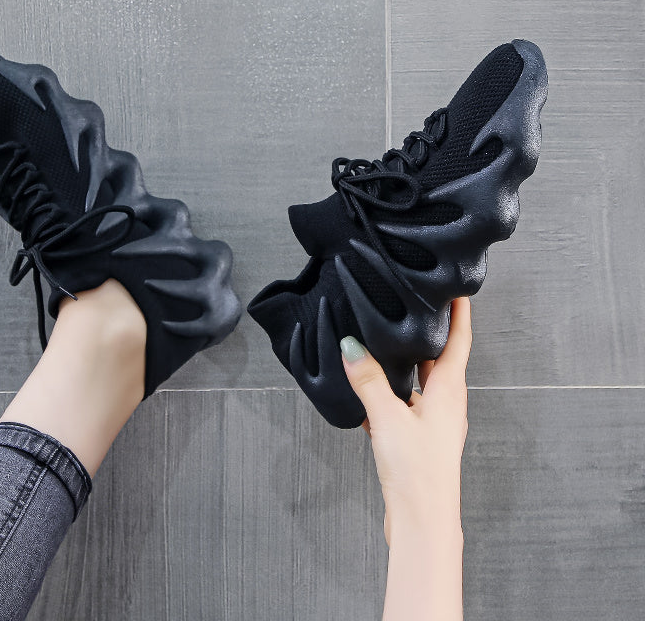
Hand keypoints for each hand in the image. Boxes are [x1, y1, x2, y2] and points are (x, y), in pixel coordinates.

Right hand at [341, 296, 470, 545]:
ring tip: (389, 346)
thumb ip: (369, 381)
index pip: (459, 342)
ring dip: (410, 365)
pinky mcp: (420, 440)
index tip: (460, 290)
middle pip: (440, 360)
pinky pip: (408, 406)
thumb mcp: (388, 418)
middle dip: (431, 335)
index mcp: (448, 392)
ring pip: (422, 383)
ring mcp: (434, 423)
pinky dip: (393, 395)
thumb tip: (352, 347)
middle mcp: (446, 404)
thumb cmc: (419, 473)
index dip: (460, 314)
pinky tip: (370, 396)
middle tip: (418, 310)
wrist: (423, 522)